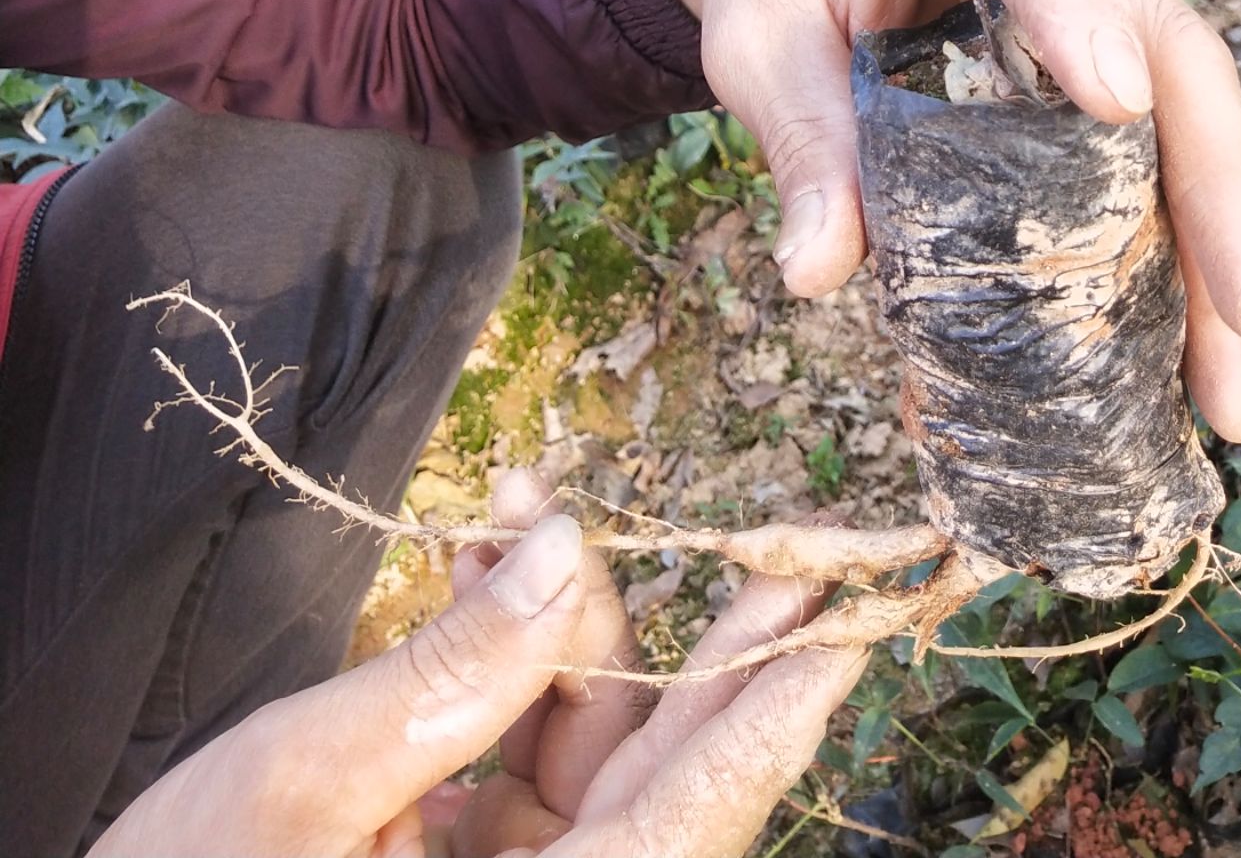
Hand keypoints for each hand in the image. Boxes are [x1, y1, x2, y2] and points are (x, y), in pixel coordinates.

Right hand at [92, 495, 862, 857]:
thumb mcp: (294, 790)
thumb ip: (444, 675)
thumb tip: (563, 549)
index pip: (690, 818)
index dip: (776, 714)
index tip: (857, 629)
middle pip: (662, 776)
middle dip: (714, 644)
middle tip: (785, 538)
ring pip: (595, 753)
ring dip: (567, 625)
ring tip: (515, 510)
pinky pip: (528, 765)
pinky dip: (508, 670)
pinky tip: (478, 568)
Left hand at [647, 0, 1240, 441]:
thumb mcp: (757, 36)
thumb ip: (797, 132)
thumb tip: (814, 268)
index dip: (1079, 7)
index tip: (1117, 99)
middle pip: (1169, 50)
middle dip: (1220, 186)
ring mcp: (1099, 14)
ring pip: (1188, 125)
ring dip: (1220, 262)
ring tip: (1236, 397)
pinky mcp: (1101, 87)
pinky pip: (1155, 172)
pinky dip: (1171, 276)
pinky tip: (1177, 378)